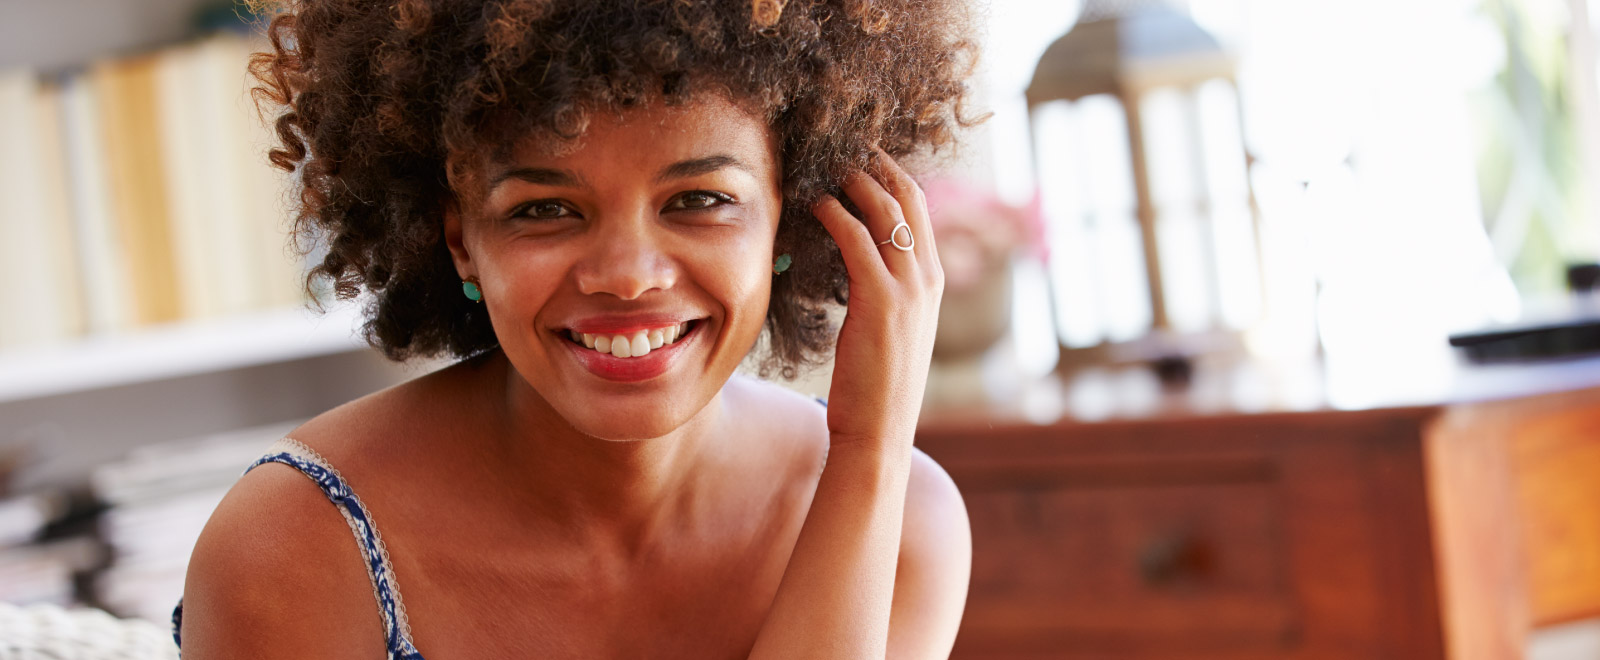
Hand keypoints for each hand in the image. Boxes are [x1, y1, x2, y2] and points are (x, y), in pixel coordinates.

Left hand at [811, 148, 943, 449]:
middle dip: (876, 162)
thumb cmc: (875, 387)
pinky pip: (857, 240)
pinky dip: (835, 213)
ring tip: (824, 161)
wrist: (881, 432)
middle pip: (907, 197)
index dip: (891, 175)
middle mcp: (928, 278)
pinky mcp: (880, 301)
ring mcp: (909, 289)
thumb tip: (855, 269)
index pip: (918, 210)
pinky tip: (815, 202)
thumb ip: (881, 293)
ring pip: (885, 210)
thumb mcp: (889, 330)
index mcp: (933, 282)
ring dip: (853, 179)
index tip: (862, 155)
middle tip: (841, 142)